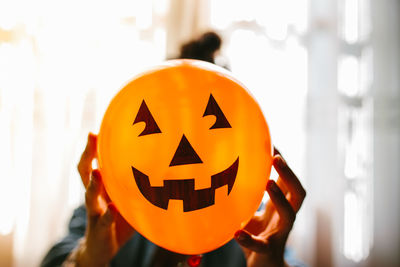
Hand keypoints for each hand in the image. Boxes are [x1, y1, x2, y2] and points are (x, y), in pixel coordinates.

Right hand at [72, 133, 134, 265]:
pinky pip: (104, 220)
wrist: (101, 248)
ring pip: (89, 195)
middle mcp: (94, 196)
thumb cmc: (117, 219)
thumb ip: (133, 184)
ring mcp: (95, 212)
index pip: (92, 162)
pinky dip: (109, 214)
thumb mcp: (124, 198)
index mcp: (101, 186)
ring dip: (94, 183)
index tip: (96, 130)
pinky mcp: (100, 228)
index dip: (92, 147)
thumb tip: (160, 166)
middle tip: (91, 137)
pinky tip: (114, 208)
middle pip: (85, 172)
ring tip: (98, 172)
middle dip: (88, 154)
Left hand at [234, 149, 305, 266]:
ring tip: (268, 183)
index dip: (283, 164)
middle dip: (289, 174)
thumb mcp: (251, 213)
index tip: (273, 143)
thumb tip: (229, 174)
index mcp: (281, 207)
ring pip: (289, 216)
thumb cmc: (257, 236)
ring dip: (280, 198)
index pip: (288, 181)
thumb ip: (246, 197)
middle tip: (276, 157)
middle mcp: (285, 218)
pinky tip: (236, 232)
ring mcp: (280, 235)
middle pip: (298, 194)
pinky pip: (260, 245)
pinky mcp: (268, 251)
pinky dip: (248, 238)